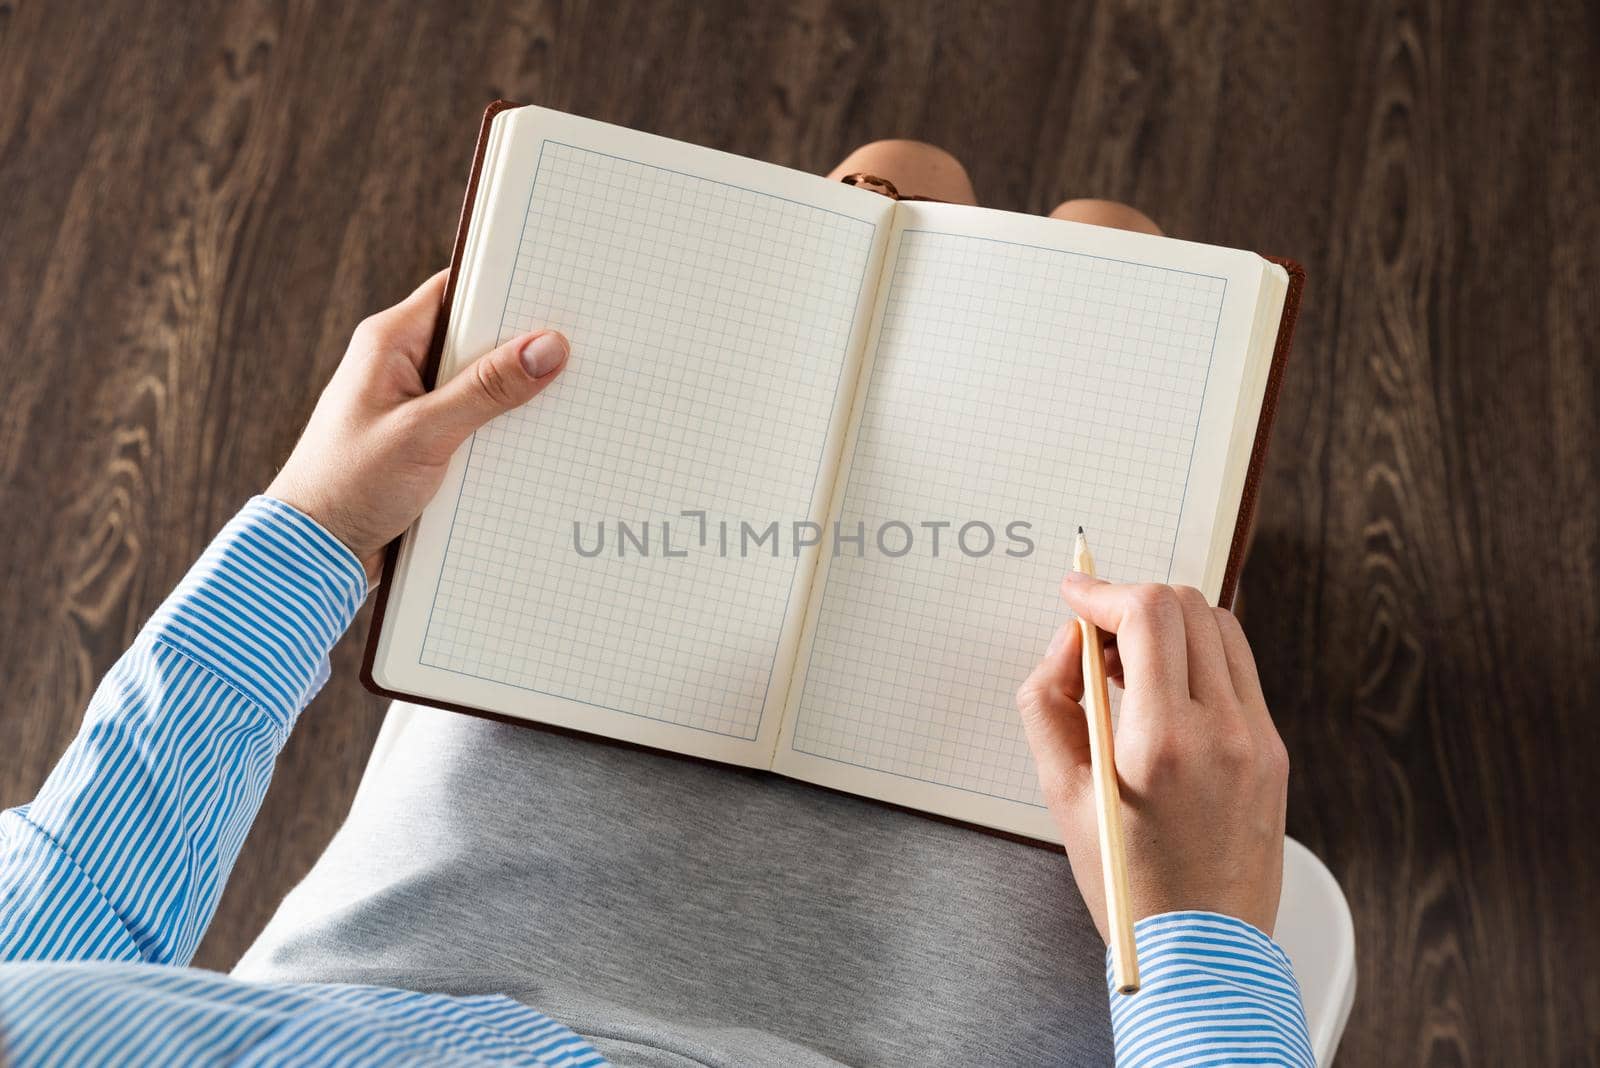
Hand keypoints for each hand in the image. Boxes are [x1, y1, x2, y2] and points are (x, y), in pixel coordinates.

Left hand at [268, 271, 569, 582]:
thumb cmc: (348, 485)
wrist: (314, 553)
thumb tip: (548, 347)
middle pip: (477, 339)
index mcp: (389, 342)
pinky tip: (534, 440)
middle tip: (576, 350)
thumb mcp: (425, 433)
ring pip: (481, 384)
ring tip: (566, 396)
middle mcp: (401, 365)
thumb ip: (488, 389)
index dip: (507, 289)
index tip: (558, 294)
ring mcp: (414, 405)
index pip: (458, 291)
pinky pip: (475, 422)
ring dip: (514, 396)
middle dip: (522, 347)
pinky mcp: (425, 442)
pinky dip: (501, 429)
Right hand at [1015, 577, 1288, 937]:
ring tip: (1126, 663)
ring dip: (1169, 624)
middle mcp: (1223, 729)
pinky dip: (1198, 658)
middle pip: (1187, 606)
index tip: (1074, 595)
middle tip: (1094, 635)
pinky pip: (1239, 671)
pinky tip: (1163, 692)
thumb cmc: (1127, 884)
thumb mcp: (1062, 795)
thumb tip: (1068, 642)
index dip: (1103, 592)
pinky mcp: (1277, 752)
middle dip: (1132, 602)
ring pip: (1220, 628)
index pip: (1148, 614)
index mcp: (1162, 741)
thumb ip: (1049, 703)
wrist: (1203, 950)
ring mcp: (1260, 739)